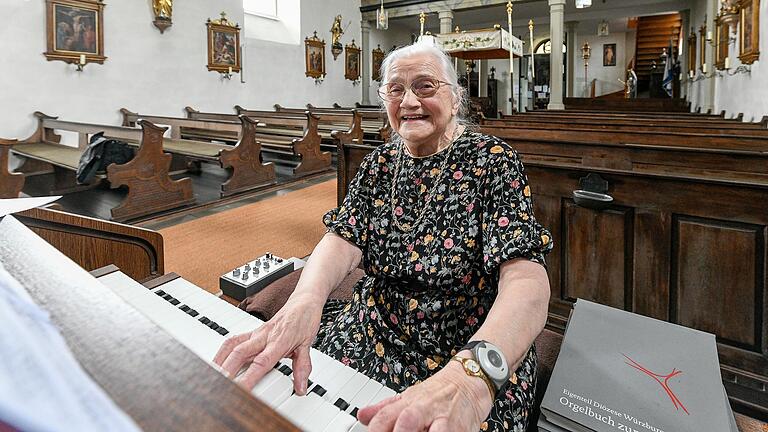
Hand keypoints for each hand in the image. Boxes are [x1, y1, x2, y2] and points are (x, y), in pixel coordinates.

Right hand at [213, 293, 323, 394]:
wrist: (304, 301)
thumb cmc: (304, 320)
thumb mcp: (308, 345)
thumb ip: (302, 368)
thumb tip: (301, 388)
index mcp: (278, 342)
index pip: (261, 363)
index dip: (249, 378)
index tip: (241, 391)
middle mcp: (264, 337)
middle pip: (240, 353)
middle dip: (227, 371)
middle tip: (219, 387)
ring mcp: (256, 333)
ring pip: (233, 345)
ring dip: (220, 360)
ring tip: (211, 376)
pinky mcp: (252, 331)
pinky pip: (233, 340)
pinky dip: (222, 351)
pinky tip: (217, 361)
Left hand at [358, 358, 493, 430]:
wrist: (469, 380)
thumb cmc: (437, 393)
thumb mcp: (409, 396)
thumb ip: (385, 409)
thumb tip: (362, 415)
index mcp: (407, 403)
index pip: (384, 416)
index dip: (375, 429)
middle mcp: (423, 409)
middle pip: (407, 421)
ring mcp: (443, 418)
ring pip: (434, 431)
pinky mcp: (461, 427)